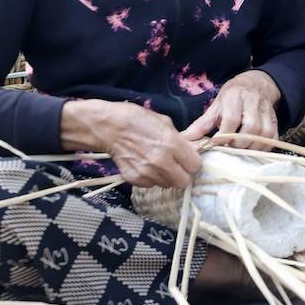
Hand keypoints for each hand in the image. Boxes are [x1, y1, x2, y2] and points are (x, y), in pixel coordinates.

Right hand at [61, 100, 201, 188]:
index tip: (187, 159)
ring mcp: (147, 173)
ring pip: (167, 185)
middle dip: (182, 174)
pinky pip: (151, 185)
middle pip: (183, 182)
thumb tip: (195, 149)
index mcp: (172, 145)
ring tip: (157, 163)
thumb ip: (181, 139)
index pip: (195, 166)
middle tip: (175, 165)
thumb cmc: (137, 119)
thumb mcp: (165, 122)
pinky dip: (151, 178)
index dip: (192, 162)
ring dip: (166, 176)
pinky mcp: (135, 180)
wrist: (109, 127)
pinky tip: (144, 165)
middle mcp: (162, 163)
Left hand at [182, 70, 280, 149]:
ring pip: (264, 134)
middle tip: (228, 148)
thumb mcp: (215, 106)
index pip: (231, 119)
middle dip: (238, 143)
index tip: (215, 145)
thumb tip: (184, 140)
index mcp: (235, 96)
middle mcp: (253, 102)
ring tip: (240, 150)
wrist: (256, 84)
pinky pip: (273, 138)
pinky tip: (253, 148)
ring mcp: (267, 111)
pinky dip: (264, 147)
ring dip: (251, 147)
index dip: (223, 136)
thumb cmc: (232, 97)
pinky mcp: (275, 120)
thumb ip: (201, 125)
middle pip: (251, 128)